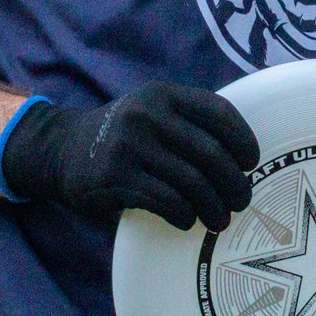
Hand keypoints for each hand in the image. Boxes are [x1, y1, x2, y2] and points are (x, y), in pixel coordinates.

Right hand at [0, 82, 259, 230]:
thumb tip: (241, 160)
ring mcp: (131, 145)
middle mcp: (148, 114)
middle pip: (211, 153)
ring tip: (219, 219)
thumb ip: (188, 122)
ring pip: (192, 182)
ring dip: (213, 206)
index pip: (219, 113)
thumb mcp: (152, 111)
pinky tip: (187, 220)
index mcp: (164, 95)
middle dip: (233, 182)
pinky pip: (166, 200)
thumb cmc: (125, 136)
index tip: (251, 162)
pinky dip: (184, 215)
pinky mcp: (116, 176)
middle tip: (241, 200)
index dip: (242, 140)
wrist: (63, 149)